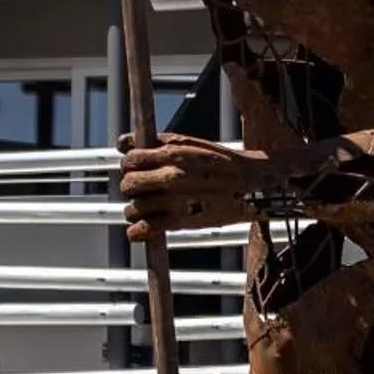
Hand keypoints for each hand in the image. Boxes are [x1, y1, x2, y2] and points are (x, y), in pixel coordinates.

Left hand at [121, 134, 267, 238]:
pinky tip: (139, 229)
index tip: (135, 168)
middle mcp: (172, 176)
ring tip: (143, 209)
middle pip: (128, 184)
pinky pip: (146, 229)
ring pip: (134, 208)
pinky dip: (138, 231)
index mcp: (173, 154)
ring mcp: (176, 201)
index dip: (130, 164)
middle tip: (140, 189)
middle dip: (131, 186)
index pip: (130, 159)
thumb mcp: (187, 143)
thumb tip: (122, 142)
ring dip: (134, 210)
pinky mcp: (182, 221)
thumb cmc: (219, 161)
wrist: (251, 183)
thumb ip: (154, 142)